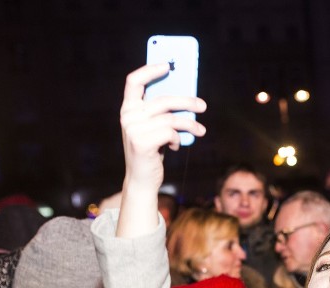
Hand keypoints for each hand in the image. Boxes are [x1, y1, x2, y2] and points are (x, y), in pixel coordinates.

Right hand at [117, 64, 206, 236]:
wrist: (142, 179)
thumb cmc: (152, 150)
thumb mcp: (155, 128)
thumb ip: (162, 112)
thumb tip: (187, 97)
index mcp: (128, 109)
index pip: (133, 81)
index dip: (150, 70)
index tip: (168, 65)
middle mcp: (127, 116)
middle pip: (163, 99)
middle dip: (186, 102)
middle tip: (202, 106)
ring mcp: (133, 130)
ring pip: (171, 118)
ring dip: (190, 125)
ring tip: (200, 131)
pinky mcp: (141, 143)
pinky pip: (170, 133)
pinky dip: (178, 140)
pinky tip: (175, 146)